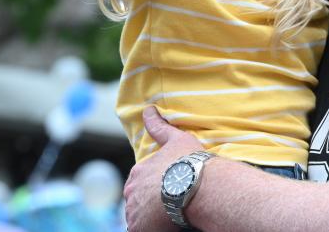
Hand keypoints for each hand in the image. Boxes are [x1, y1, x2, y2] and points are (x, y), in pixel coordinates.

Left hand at [123, 106, 203, 231]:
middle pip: (140, 200)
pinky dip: (152, 228)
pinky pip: (142, 230)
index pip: (143, 182)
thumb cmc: (190, 162)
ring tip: (173, 213)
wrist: (197, 185)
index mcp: (138, 172)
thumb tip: (148, 109)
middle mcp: (131, 192)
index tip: (173, 188)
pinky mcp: (139, 228)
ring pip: (140, 217)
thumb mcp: (176, 140)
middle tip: (174, 203)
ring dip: (152, 217)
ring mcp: (133, 211)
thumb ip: (160, 127)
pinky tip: (168, 224)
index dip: (158, 186)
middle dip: (152, 203)